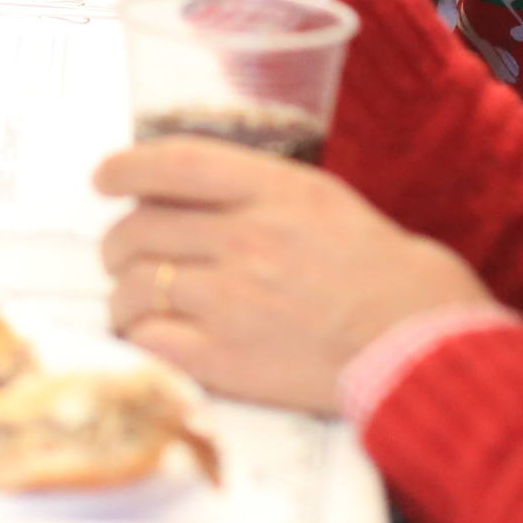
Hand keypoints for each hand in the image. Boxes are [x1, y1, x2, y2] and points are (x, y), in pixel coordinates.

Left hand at [96, 137, 496, 414]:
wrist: (416, 343)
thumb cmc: (376, 269)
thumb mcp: (320, 198)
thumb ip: (252, 188)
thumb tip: (178, 189)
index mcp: (272, 190)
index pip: (173, 163)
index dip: (126, 167)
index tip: (105, 176)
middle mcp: (244, 239)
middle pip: (139, 228)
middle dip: (119, 242)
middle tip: (123, 254)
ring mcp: (229, 301)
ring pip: (132, 285)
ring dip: (124, 292)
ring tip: (136, 302)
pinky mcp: (222, 359)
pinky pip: (145, 337)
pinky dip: (138, 336)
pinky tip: (153, 337)